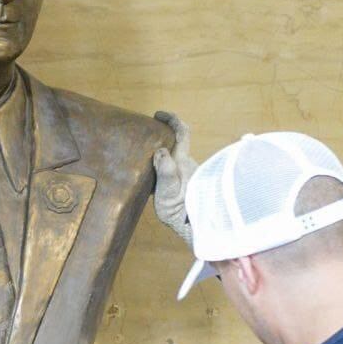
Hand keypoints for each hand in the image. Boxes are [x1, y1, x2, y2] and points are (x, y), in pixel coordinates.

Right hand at [153, 111, 197, 244]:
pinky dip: (167, 170)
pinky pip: (177, 171)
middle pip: (178, 145)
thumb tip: (160, 150)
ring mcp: (190, 175)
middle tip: (145, 142)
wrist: (196, 228)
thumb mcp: (168, 193)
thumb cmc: (180, 212)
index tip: (158, 115)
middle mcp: (189, 165)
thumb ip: (165, 171)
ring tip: (146, 165)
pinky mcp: (190, 185)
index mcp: (183, 162)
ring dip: (165, 158)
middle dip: (164, 140)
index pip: (181, 133)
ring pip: (177, 159)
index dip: (171, 120)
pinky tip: (156, 181)